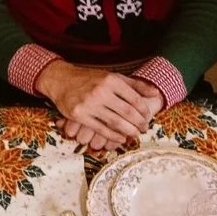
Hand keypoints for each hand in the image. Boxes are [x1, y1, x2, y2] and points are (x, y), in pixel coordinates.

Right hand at [37, 63, 159, 145]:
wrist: (60, 80)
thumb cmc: (89, 78)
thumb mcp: (112, 76)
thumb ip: (134, 84)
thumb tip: (155, 93)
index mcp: (111, 80)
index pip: (134, 99)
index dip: (144, 111)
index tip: (148, 117)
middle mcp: (101, 91)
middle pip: (127, 112)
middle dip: (139, 123)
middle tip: (144, 129)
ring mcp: (89, 104)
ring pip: (115, 122)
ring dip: (128, 131)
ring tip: (135, 134)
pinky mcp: (79, 115)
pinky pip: (100, 129)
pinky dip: (113, 136)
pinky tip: (121, 138)